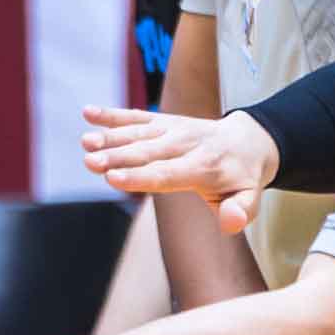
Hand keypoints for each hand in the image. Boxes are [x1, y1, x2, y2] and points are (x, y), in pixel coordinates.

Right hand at [80, 103, 280, 233]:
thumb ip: (241, 212)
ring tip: (85, 142)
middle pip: (147, 152)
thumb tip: (231, 221)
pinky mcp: (163, 120)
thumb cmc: (241, 178)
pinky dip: (112, 115)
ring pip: (138, 133)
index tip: (113, 179)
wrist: (248, 141)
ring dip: (110, 137)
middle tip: (90, 162)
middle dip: (118, 157)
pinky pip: (137, 116)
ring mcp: (173, 129)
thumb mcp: (250, 198)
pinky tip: (88, 113)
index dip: (139, 177)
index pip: (168, 174)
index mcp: (205, 166)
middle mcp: (187, 144)